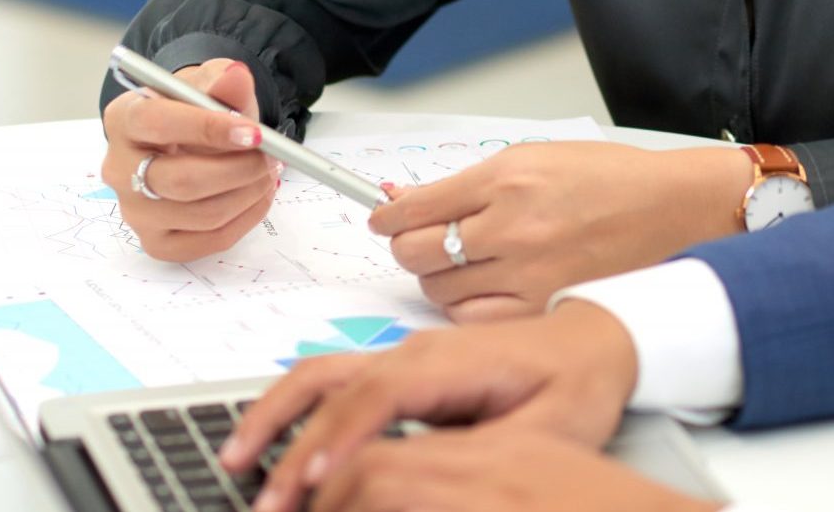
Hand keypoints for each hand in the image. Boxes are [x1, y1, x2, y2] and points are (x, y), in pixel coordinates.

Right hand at [99, 57, 278, 261]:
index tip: (253, 133)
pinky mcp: (157, 242)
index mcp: (123, 118)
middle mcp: (119, 168)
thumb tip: (235, 76)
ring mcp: (134, 210)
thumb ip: (222, 81)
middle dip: (238, 169)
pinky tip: (256, 194)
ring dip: (248, 193)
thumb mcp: (209, 85)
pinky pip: (210, 240)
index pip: (156, 124)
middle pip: (179, 180)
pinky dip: (246, 218)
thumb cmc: (196, 110)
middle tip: (270, 156)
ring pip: (202, 214)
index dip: (207, 128)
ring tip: (268, 171)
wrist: (189, 139)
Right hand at [223, 300, 642, 511]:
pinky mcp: (399, 368)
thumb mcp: (547, 434)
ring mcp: (401, 354)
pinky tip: (275, 444)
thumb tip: (424, 476)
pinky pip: (332, 380)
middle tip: (258, 493)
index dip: (337, 442)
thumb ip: (484, 454)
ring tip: (237, 459)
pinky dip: (294, 409)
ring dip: (273, 415)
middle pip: (326, 380)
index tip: (310, 486)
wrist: (596, 340)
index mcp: (449, 362)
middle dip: (284, 436)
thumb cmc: (576, 384)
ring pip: (318, 373)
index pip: (374, 400)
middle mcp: (414, 351)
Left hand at [367, 142, 752, 319]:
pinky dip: (468, 307)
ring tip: (465, 262)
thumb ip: (468, 183)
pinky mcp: (543, 308)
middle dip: (408, 246)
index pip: (414, 208)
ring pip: (440, 291)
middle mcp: (513, 227)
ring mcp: (528, 273)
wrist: (672, 210)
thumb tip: (404, 199)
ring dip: (440, 278)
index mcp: (507, 178)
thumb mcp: (534, 158)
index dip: (388, 216)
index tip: (383, 218)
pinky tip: (487, 288)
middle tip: (420, 240)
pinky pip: (475, 319)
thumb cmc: (610, 180)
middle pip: (417, 252)